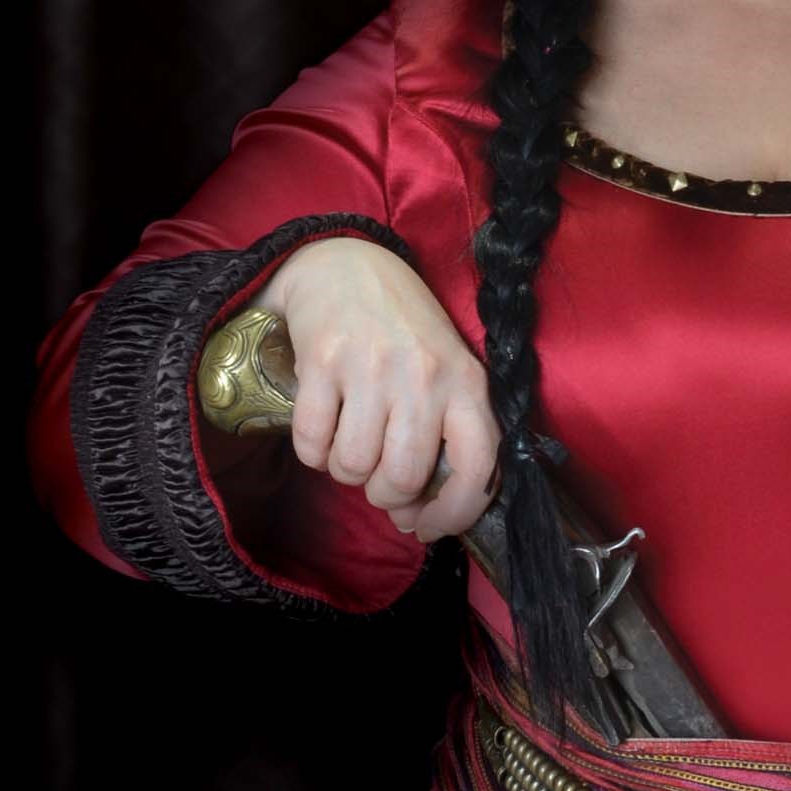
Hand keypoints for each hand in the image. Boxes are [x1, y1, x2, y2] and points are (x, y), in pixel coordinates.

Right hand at [257, 237, 500, 543]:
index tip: (428, 527)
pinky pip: (312, 444)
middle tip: (378, 476)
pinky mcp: (323, 361)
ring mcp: (372, 368)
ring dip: (347, 471)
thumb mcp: (446, 372)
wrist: (347, 264)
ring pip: (355, 468)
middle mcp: (424, 377)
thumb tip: (417, 516)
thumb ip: (444, 439)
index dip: (454, 513)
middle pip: (404, 478)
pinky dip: (313, 452)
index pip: (478, 468)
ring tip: (351, 443)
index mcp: (466, 383)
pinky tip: (323, 428)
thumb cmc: (404, 331)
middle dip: (386, 494)